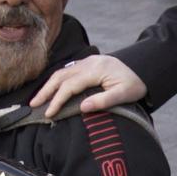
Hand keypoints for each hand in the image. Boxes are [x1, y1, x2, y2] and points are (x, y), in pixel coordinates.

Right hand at [31, 53, 146, 118]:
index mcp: (96, 70)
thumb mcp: (125, 94)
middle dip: (46, 91)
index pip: (70, 85)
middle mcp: (88, 63)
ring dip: (48, 85)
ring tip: (38, 99)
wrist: (143, 68)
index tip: (49, 113)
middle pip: (61, 76)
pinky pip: (67, 70)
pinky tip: (51, 89)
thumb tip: (82, 107)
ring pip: (62, 72)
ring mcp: (87, 62)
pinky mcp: (87, 64)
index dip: (57, 99)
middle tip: (33, 105)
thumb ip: (104, 100)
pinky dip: (56, 80)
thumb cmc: (135, 84)